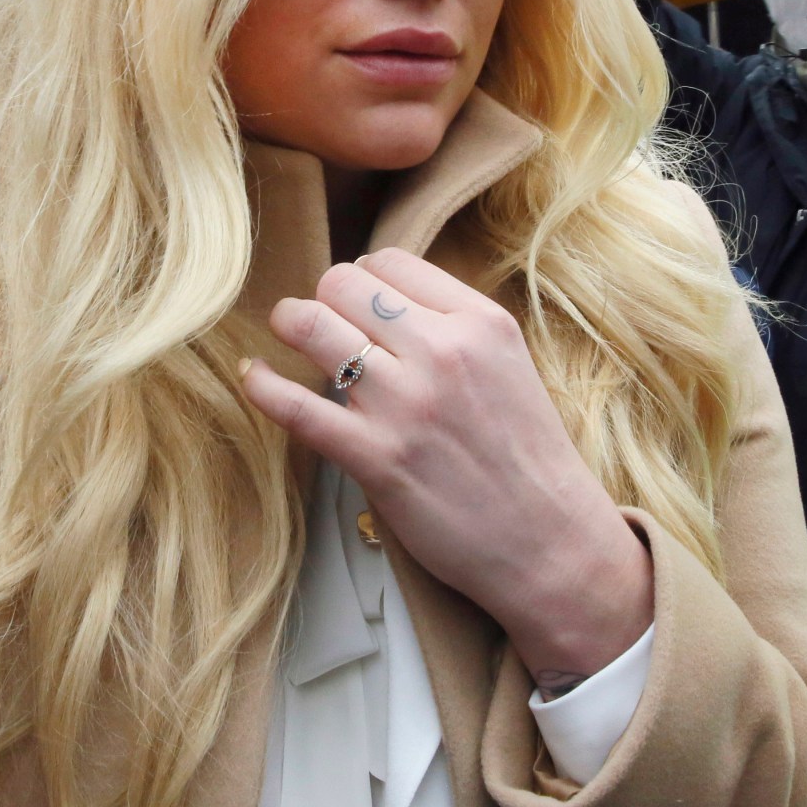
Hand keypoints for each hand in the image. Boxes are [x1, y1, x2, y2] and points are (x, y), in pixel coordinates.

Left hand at [241, 248, 652, 690]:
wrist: (552, 543)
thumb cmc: (527, 459)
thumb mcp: (507, 366)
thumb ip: (451, 328)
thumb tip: (380, 301)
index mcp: (479, 323)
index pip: (391, 262)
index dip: (363, 280)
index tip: (356, 304)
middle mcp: (442, 352)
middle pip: (343, 284)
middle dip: (324, 298)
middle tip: (321, 324)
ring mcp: (406, 404)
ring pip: (312, 326)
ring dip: (291, 324)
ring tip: (287, 334)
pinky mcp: (376, 457)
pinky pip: (296, 406)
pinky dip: (264, 386)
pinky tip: (254, 377)